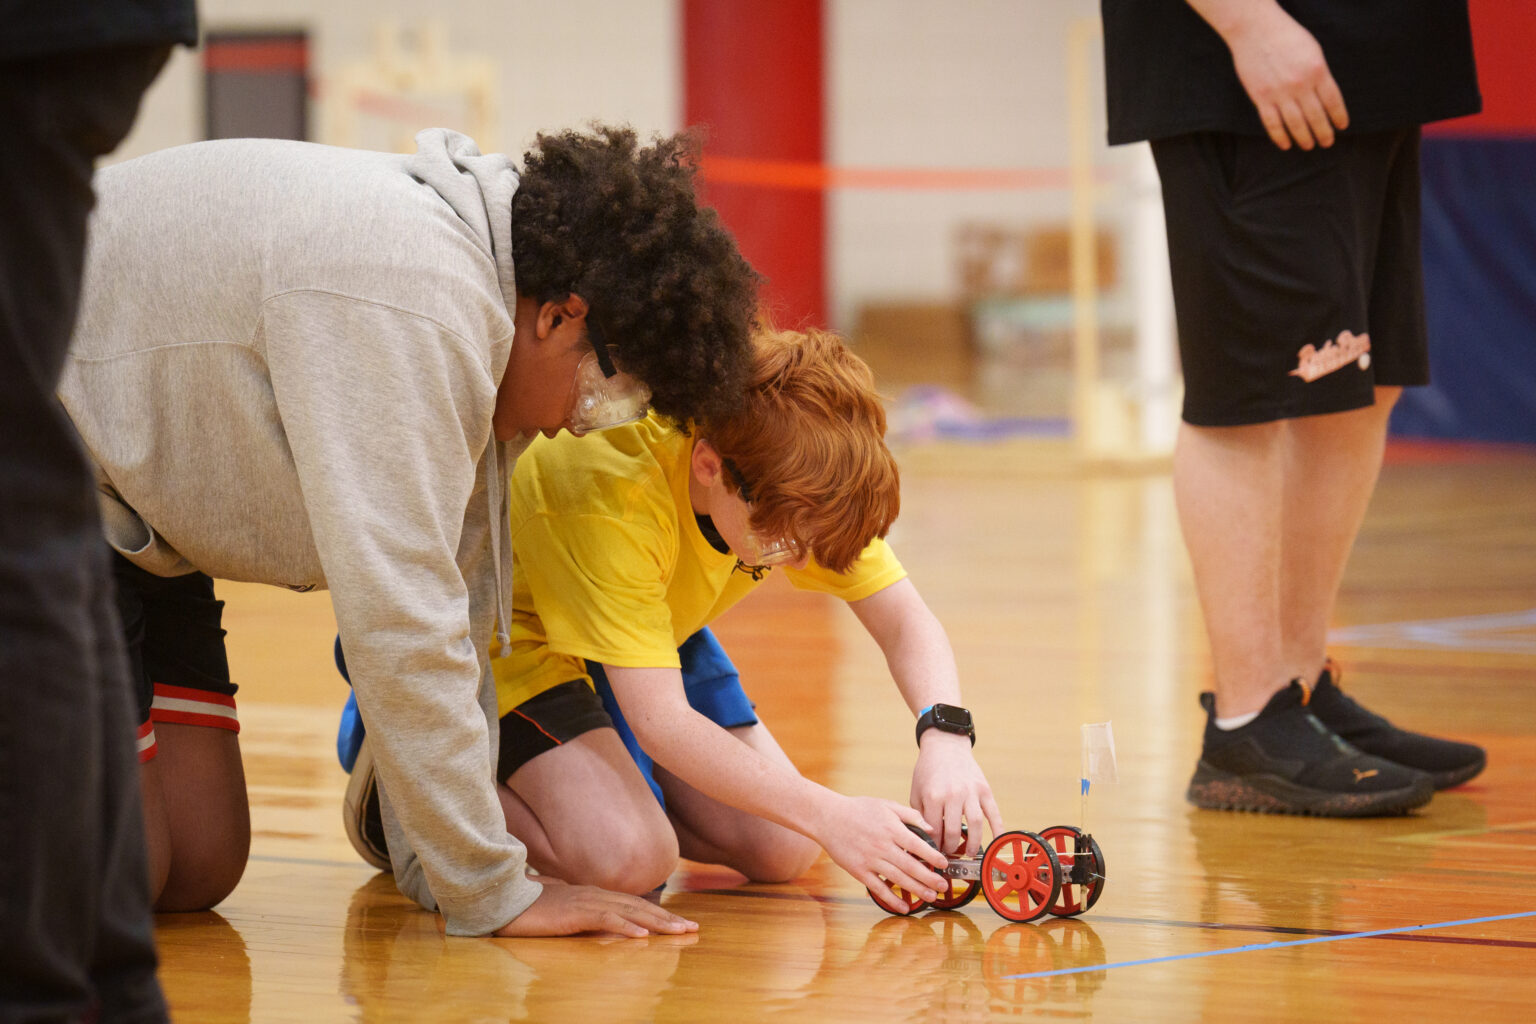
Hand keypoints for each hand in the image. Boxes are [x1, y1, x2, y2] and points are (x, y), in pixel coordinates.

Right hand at [492, 878, 698, 937]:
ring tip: (680, 933)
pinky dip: (626, 926)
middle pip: (639, 906)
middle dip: (668, 919)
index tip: (679, 923)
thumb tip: (589, 917)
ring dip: (657, 923)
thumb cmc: (525, 905)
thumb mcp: (557, 908)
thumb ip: (576, 910)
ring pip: (630, 911)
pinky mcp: (574, 912)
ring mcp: (585, 901)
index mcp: (592, 894)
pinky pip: (605, 919)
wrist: (501, 897)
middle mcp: (594, 894)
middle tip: (693, 929)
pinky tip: (643, 936)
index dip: (657, 913)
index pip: (632, 903)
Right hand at [813, 795, 948, 913]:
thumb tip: (931, 828)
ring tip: (931, 897)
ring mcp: (870, 860)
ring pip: (898, 879)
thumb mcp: (886, 804)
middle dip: (930, 878)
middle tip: (944, 887)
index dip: (933, 857)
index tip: (944, 864)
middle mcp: (883, 846)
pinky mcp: (859, 871)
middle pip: (911, 866)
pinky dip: (892, 899)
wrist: (828, 817)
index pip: (918, 845)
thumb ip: (910, 815)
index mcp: (892, 829)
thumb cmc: (858, 809)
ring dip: (917, 890)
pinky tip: (904, 907)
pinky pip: (878, 888)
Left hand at [911, 731, 1003, 856]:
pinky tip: (998, 841)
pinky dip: (998, 828)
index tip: (934, 854)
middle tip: (950, 853)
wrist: (945, 746)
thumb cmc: (928, 770)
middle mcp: (953, 794)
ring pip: (975, 825)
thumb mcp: (917, 792)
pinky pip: (994, 812)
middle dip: (951, 847)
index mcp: (933, 796)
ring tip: (970, 852)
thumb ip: (920, 816)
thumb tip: (924, 841)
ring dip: (974, 843)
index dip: (934, 846)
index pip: (934, 831)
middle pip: (954, 831)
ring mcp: (971, 792)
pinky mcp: (984, 789)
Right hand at [1217, 2, 1347, 149]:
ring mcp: (1280, 93)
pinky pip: (1272, 123)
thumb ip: (1319, 72)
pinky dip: (1280, 136)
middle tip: (1327, 143)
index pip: (1333, 101)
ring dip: (1304, 138)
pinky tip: (1286, 144)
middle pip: (1316, 116)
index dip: (1339, 116)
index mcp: (1317, 71)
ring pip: (1296, 124)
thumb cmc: (1286, 36)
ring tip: (1309, 146)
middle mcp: (1300, 85)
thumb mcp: (1312, 49)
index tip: (1342, 127)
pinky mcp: (1261, 98)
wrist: (1255, 29)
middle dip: (1324, 133)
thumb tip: (1325, 96)